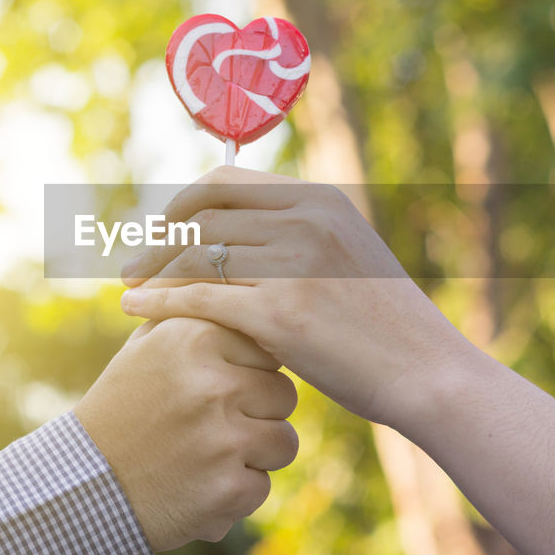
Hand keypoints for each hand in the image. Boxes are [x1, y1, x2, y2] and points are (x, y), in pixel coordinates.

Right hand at [74, 316, 298, 551]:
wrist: (85, 484)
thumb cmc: (122, 407)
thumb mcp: (146, 347)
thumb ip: (194, 316)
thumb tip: (240, 289)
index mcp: (193, 338)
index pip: (266, 349)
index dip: (249, 374)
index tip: (220, 389)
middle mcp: (212, 384)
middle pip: (283, 394)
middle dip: (258, 413)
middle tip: (214, 427)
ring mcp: (223, 439)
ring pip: (284, 441)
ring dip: (254, 454)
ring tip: (209, 455)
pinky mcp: (229, 489)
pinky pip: (264, 485)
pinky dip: (236, 492)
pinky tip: (199, 484)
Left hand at [118, 166, 463, 426]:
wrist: (426, 372)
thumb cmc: (384, 324)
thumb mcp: (348, 254)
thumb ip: (299, 234)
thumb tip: (241, 230)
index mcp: (320, 199)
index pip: (225, 182)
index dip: (181, 204)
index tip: (161, 230)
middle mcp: (305, 221)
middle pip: (202, 218)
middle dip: (158, 239)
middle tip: (132, 263)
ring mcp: (294, 265)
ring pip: (196, 257)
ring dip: (152, 271)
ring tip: (128, 287)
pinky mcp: (281, 314)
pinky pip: (199, 298)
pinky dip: (158, 301)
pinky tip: (133, 310)